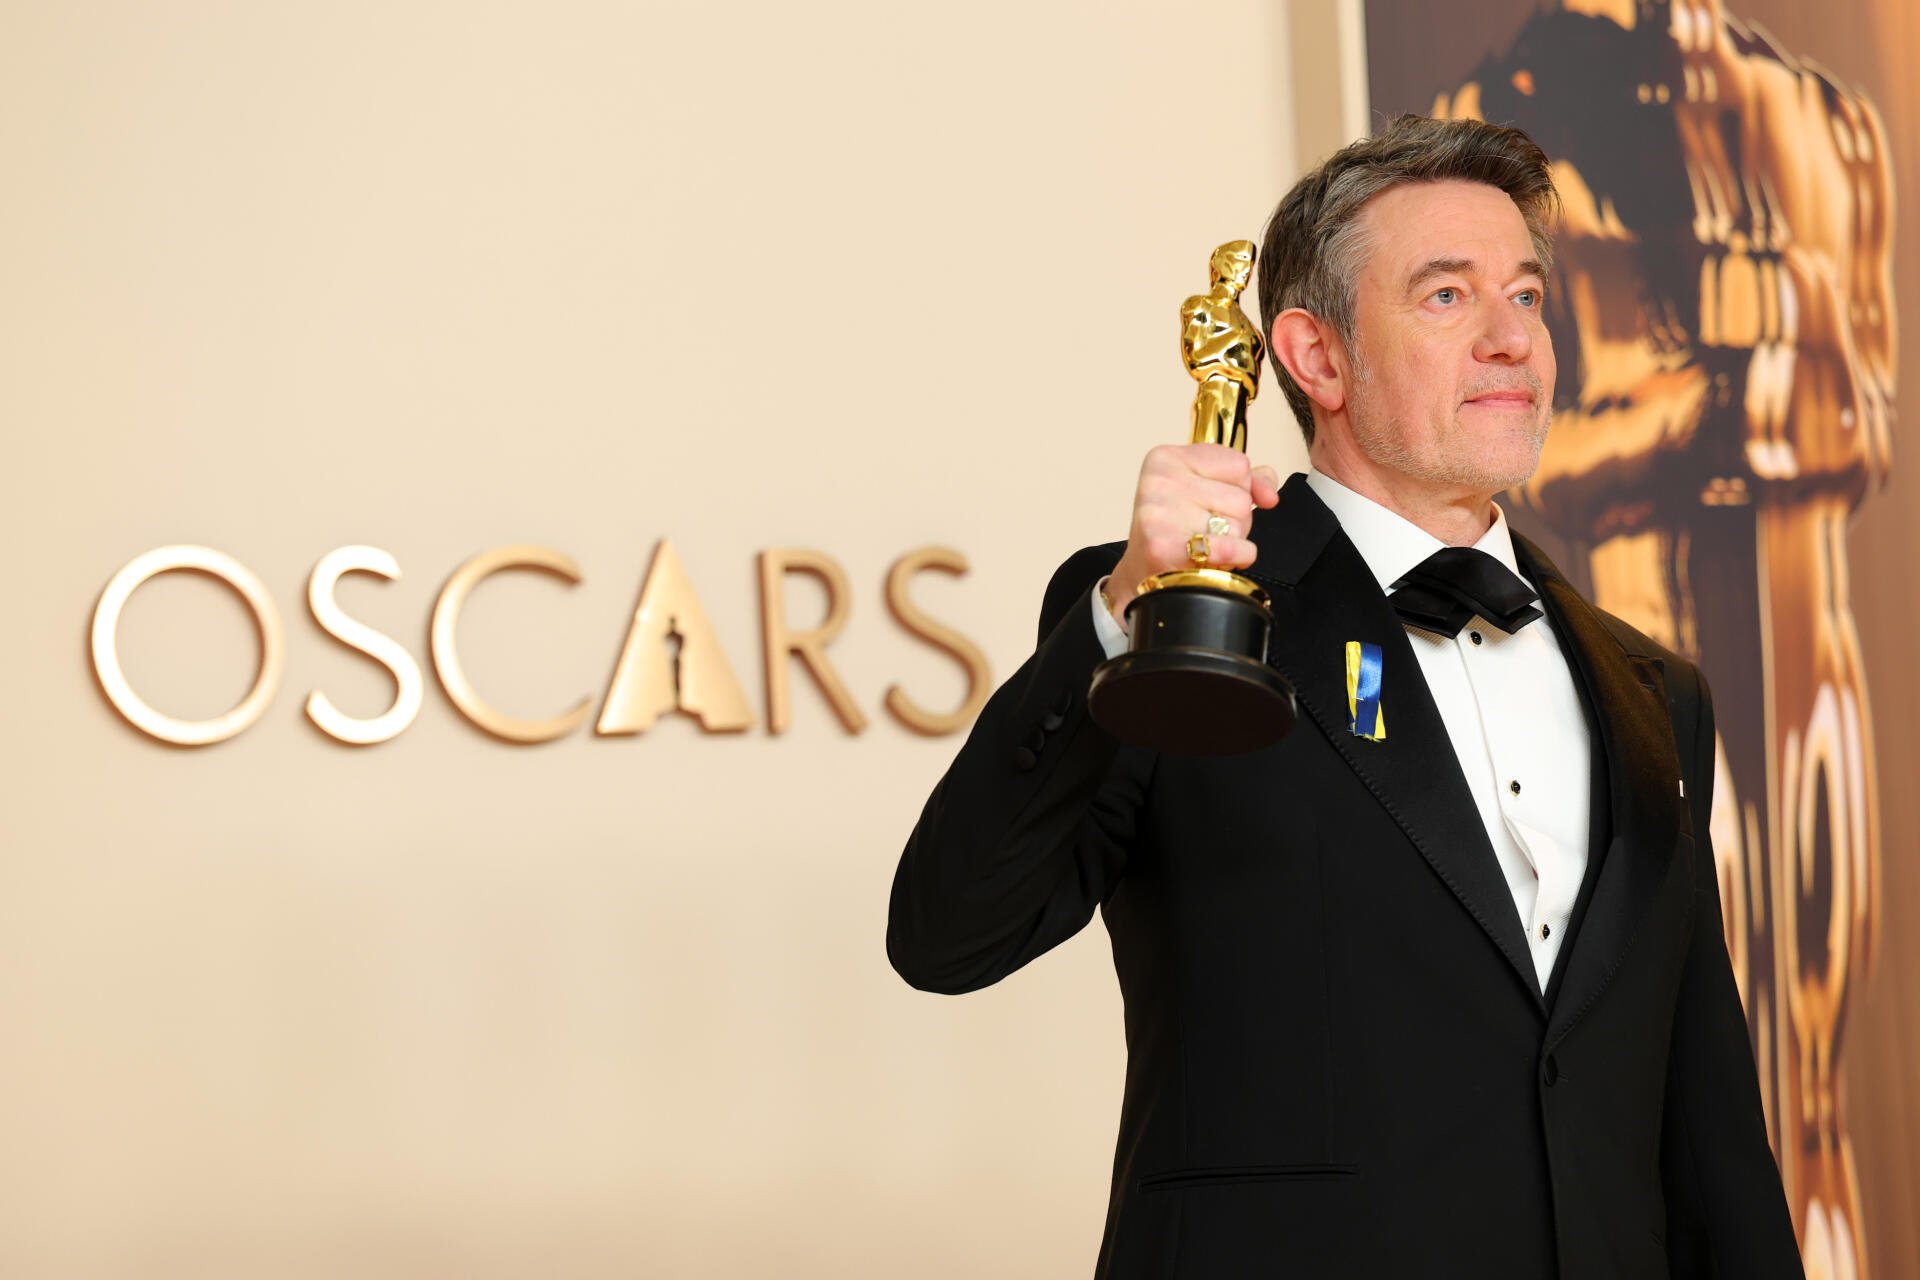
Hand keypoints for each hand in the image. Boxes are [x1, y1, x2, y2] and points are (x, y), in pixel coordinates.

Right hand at [1106, 444, 1280, 624]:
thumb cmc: (1174, 530)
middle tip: (1203, 529)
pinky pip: (1231, 547)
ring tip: (1202, 543)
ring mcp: (1161, 511)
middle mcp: (1161, 479)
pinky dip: (1236, 556)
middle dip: (1232, 519)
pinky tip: (1215, 558)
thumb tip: (1270, 494)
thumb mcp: (1204, 490)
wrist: (1143, 573)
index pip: (1239, 464)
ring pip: (1239, 522)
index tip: (1208, 503)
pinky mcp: (1165, 544)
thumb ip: (1245, 481)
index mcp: (1168, 457)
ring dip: (1231, 540)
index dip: (1235, 490)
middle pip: (1241, 496)